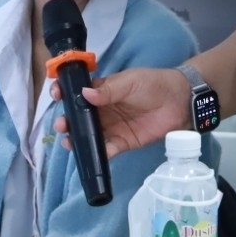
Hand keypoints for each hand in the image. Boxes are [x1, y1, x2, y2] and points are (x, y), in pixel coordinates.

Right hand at [53, 66, 190, 157]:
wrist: (179, 101)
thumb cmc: (153, 84)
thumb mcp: (130, 81)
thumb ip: (108, 90)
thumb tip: (84, 94)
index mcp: (101, 91)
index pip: (78, 93)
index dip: (65, 94)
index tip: (56, 95)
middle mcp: (102, 110)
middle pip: (78, 118)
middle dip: (67, 121)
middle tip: (61, 125)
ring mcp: (111, 127)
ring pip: (88, 136)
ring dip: (76, 139)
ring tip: (68, 142)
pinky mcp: (122, 143)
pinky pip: (107, 150)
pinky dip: (98, 153)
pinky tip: (91, 154)